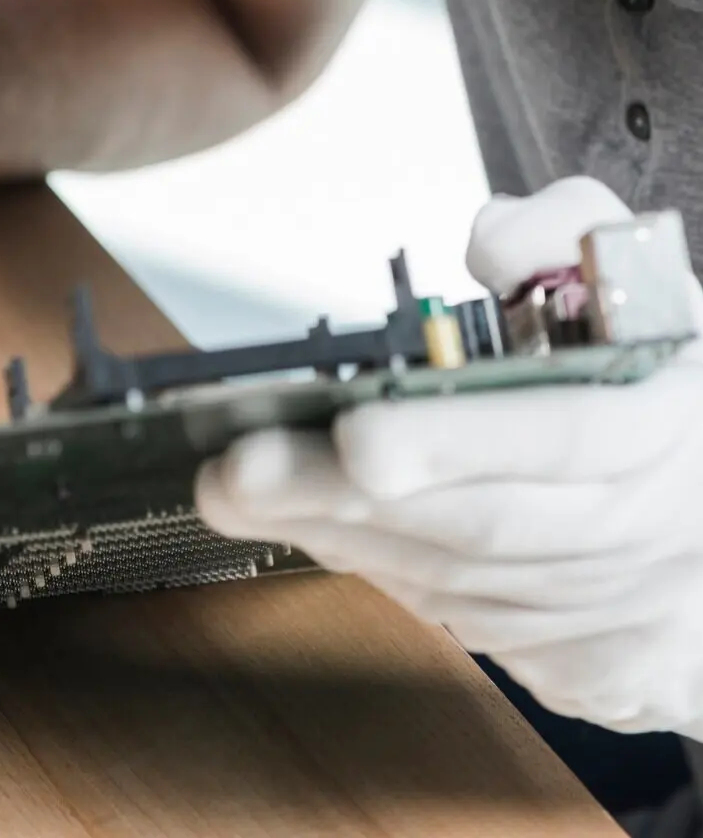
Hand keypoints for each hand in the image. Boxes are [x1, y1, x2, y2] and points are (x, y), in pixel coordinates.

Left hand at [196, 177, 702, 735]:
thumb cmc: (659, 371)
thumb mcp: (632, 271)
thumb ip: (560, 231)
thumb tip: (489, 245)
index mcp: (667, 416)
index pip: (565, 436)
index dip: (458, 440)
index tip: (357, 434)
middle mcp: (647, 526)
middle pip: (482, 524)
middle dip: (346, 499)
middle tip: (238, 469)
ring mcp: (617, 609)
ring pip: (458, 582)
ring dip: (341, 536)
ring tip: (240, 489)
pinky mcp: (587, 666)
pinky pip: (462, 620)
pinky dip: (379, 571)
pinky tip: (313, 526)